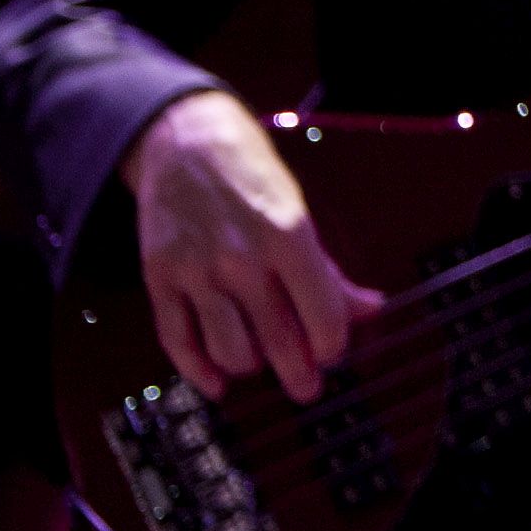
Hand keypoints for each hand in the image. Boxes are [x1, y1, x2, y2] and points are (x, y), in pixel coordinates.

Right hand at [119, 90, 384, 402]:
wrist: (186, 142)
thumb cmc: (251, 177)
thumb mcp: (302, 214)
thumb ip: (330, 271)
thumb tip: (371, 310)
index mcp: (288, 238)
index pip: (322, 317)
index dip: (333, 345)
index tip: (334, 352)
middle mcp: (242, 258)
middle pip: (278, 342)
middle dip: (300, 374)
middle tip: (308, 388)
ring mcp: (197, 271)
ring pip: (230, 351)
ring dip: (251, 366)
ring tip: (261, 361)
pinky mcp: (160, 278)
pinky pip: (178, 342)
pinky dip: (199, 371)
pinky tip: (218, 381)